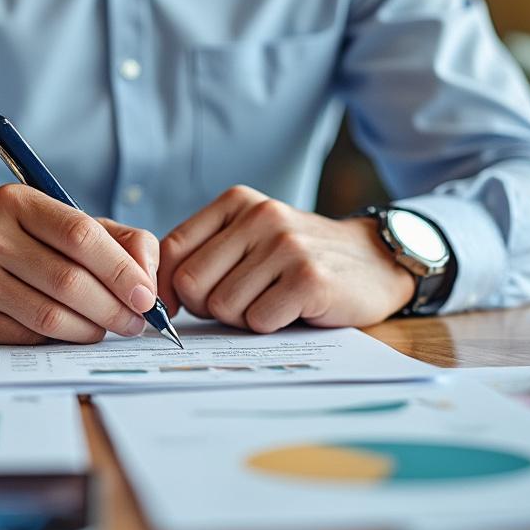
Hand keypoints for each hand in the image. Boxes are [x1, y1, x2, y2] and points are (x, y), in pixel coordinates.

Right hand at [0, 184, 159, 343]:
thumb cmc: (32, 245)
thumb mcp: (74, 226)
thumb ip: (124, 242)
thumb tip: (148, 280)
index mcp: (15, 201)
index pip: (80, 234)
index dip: (120, 269)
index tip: (146, 296)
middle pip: (67, 280)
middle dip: (113, 307)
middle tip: (136, 322)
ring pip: (50, 315)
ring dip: (91, 328)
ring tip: (108, 327)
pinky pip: (29, 335)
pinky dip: (60, 338)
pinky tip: (70, 330)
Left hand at [157, 186, 414, 331]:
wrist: (376, 261)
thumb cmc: (299, 258)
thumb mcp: (251, 238)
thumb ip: (205, 254)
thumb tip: (153, 296)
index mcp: (236, 202)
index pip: (172, 250)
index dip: (168, 287)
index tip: (183, 305)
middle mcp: (259, 217)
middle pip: (191, 283)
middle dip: (207, 307)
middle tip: (240, 304)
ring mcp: (286, 246)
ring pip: (223, 307)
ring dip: (242, 318)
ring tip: (271, 302)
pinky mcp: (309, 279)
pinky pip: (259, 320)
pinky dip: (270, 326)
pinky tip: (292, 310)